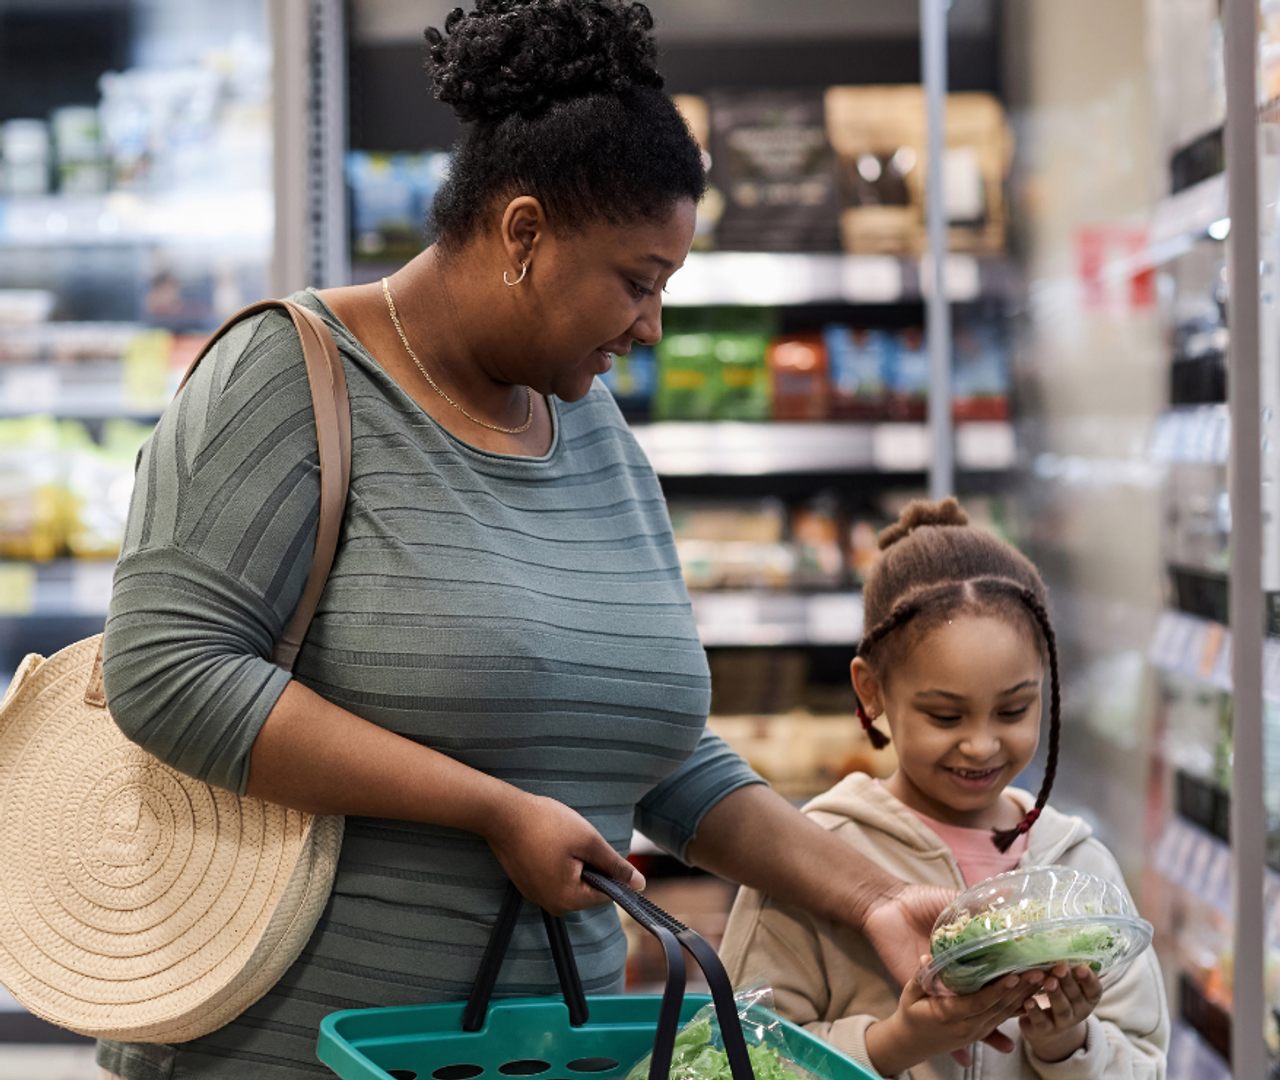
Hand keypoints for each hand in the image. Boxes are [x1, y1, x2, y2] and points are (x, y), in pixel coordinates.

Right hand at [482, 791, 644, 914]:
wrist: (501, 814)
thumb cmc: (546, 825)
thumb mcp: (589, 841)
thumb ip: (615, 865)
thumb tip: (639, 885)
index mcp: (568, 900)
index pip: (605, 894)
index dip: (608, 869)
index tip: (596, 847)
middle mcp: (551, 904)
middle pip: (588, 888)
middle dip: (589, 864)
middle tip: (575, 841)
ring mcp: (536, 895)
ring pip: (571, 880)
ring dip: (573, 861)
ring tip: (559, 840)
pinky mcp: (526, 883)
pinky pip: (553, 876)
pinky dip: (556, 861)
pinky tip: (547, 842)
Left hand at [862, 886, 1018, 1064]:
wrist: (885, 904)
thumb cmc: (921, 900)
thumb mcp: (955, 900)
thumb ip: (982, 905)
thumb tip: (1016, 895)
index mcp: (974, 950)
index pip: (1003, 970)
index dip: (1023, 978)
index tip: (1046, 982)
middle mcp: (963, 970)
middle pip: (993, 994)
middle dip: (1013, 1005)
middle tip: (1033, 1010)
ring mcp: (946, 982)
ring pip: (971, 1011)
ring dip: (989, 1029)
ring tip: (1008, 1043)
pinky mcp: (926, 989)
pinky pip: (941, 1015)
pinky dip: (950, 1039)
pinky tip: (965, 1058)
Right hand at [864, 966, 1046, 1076]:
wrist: (912, 1042)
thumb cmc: (911, 1014)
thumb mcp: (910, 994)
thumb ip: (921, 977)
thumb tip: (927, 957)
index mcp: (949, 1016)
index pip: (979, 1003)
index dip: (997, 990)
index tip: (1013, 976)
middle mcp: (967, 1027)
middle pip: (999, 1008)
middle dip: (1020, 990)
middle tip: (1038, 971)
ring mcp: (976, 1031)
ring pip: (1005, 1013)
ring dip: (1025, 996)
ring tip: (1042, 978)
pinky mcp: (981, 1031)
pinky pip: (1003, 1018)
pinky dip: (1019, 1005)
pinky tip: (1033, 993)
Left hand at [1019, 964, 1101, 1061]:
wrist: (1048, 1029)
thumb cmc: (1060, 997)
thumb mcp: (1068, 985)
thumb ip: (1068, 969)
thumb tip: (1060, 938)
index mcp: (1087, 999)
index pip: (1094, 990)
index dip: (1089, 980)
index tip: (1081, 967)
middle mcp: (1078, 1012)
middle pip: (1076, 997)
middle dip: (1068, 982)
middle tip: (1060, 968)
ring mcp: (1062, 1023)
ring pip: (1062, 1010)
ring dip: (1055, 995)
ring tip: (1047, 981)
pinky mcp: (1045, 1030)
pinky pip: (1042, 1022)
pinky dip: (1035, 1011)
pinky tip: (1027, 1000)